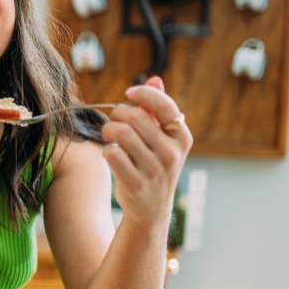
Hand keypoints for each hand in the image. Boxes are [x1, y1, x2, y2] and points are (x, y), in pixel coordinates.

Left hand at [101, 77, 192, 227]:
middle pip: (136, 117)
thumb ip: (157, 109)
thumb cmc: (153, 165)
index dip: (143, 93)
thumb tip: (155, 79)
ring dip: (109, 130)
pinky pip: (112, 154)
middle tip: (113, 120)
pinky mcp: (136, 183)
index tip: (129, 92)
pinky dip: (106, 150)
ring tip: (109, 136)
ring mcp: (154, 170)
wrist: (150, 208)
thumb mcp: (162, 139)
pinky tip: (111, 154)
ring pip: (122, 133)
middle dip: (118, 113)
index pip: (164, 105)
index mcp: (182, 137)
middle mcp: (172, 153)